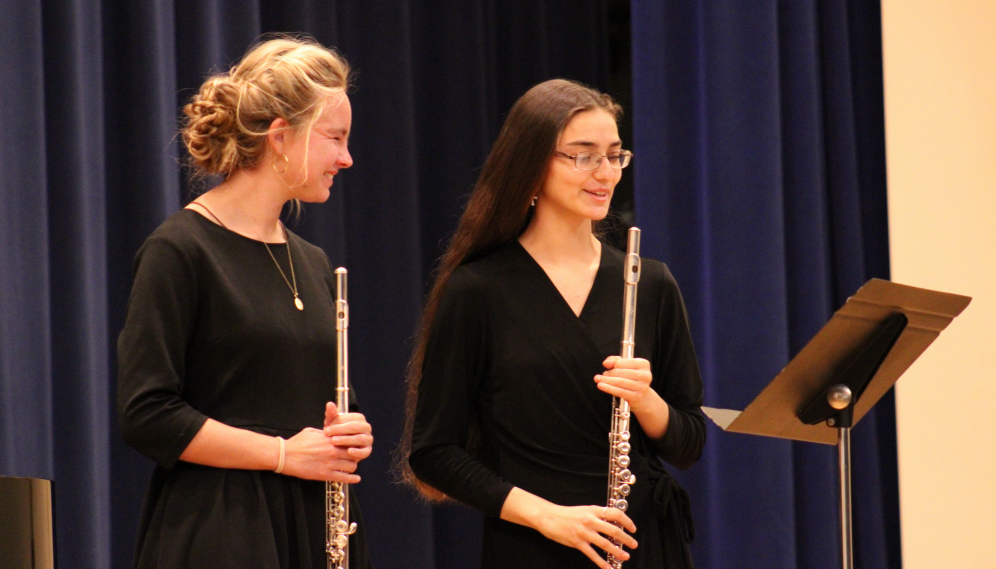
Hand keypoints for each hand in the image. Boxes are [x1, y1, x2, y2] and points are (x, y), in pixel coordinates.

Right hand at [281, 427, 360, 481]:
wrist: (286, 456)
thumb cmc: (297, 442)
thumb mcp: (312, 431)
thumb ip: (325, 433)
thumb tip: (332, 433)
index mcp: (331, 439)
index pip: (350, 441)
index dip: (353, 444)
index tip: (353, 446)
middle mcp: (333, 451)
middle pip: (354, 454)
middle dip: (355, 455)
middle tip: (353, 457)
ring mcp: (330, 463)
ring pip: (352, 466)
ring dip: (352, 466)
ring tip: (350, 467)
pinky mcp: (325, 475)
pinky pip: (344, 478)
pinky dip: (352, 479)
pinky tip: (356, 479)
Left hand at [323, 402, 373, 460]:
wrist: (339, 447)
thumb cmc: (336, 432)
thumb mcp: (332, 423)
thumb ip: (331, 414)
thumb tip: (329, 404)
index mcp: (359, 418)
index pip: (350, 419)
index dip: (337, 424)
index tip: (326, 430)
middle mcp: (366, 427)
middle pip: (355, 427)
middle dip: (341, 431)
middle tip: (328, 435)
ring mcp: (368, 439)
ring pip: (360, 439)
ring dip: (346, 440)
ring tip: (334, 442)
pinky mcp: (368, 450)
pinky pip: (365, 452)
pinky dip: (358, 452)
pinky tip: (349, 452)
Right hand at [501, 488, 637, 568]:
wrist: (549, 517)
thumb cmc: (567, 514)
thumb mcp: (585, 510)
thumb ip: (598, 516)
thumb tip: (613, 524)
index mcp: (593, 510)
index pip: (615, 514)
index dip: (627, 521)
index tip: (633, 528)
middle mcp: (590, 520)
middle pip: (614, 530)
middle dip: (626, 539)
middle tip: (633, 544)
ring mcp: (584, 532)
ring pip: (605, 543)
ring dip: (617, 551)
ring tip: (625, 556)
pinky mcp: (577, 542)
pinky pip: (592, 554)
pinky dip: (601, 562)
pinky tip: (608, 567)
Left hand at [595, 357, 654, 412]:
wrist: (643, 397)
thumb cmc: (632, 378)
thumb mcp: (625, 366)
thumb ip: (615, 361)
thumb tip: (606, 363)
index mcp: (644, 364)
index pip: (623, 362)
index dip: (613, 364)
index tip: (607, 366)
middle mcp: (645, 375)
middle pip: (621, 372)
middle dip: (608, 373)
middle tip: (601, 375)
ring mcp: (642, 387)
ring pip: (619, 382)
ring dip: (606, 380)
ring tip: (598, 379)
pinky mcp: (636, 396)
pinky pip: (619, 391)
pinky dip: (608, 388)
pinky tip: (601, 386)